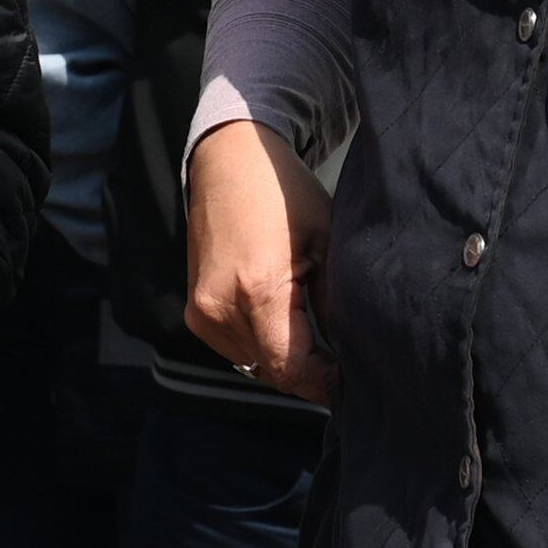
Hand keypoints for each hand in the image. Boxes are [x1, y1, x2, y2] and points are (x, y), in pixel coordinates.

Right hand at [184, 120, 333, 402]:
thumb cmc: (284, 196)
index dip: (325, 383)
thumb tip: (353, 354)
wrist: (228, 163)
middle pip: (274, 372)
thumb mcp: (325, 244)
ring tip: (314, 335)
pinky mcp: (195, 312)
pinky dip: (263, 346)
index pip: (292, 370)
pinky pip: (237, 349)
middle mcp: (220, 308)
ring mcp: (202, 312)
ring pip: (255, 365)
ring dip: (285, 360)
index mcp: (258, 291)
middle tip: (342, 359)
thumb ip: (334, 306)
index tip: (351, 379)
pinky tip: (283, 322)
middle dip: (310, 372)